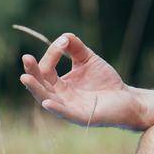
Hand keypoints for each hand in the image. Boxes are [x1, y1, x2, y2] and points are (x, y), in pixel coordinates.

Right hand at [19, 32, 144, 129]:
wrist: (128, 98)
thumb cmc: (106, 81)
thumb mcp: (88, 60)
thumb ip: (75, 48)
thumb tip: (63, 36)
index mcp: (59, 85)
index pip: (47, 70)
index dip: (52, 55)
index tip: (63, 42)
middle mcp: (60, 97)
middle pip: (41, 85)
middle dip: (32, 72)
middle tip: (26, 58)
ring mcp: (69, 108)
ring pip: (47, 99)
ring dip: (36, 89)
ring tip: (25, 78)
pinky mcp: (81, 116)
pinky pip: (65, 114)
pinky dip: (56, 108)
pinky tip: (47, 102)